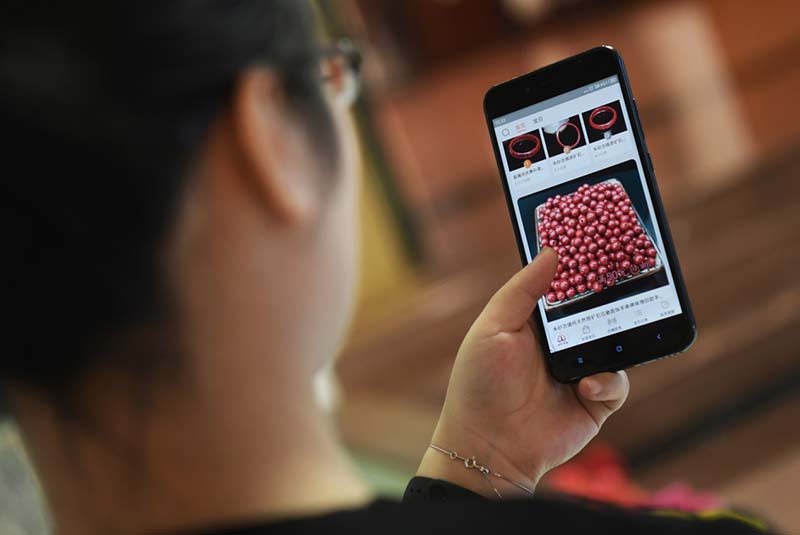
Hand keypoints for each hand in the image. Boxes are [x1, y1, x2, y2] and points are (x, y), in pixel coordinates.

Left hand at [417, 248, 628, 497]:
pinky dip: (609, 382)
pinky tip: (586, 386)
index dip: (581, 268)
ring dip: (615, 340)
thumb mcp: (493, 328)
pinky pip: (619, 384)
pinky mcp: (596, 402)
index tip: (600, 243)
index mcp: (536, 323)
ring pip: (615, 345)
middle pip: (597, 313)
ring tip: (610, 335)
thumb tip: (552, 251)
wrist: (488, 447)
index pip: (566, 288)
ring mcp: (581, 372)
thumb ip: (522, 290)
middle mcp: (561, 344)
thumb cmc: (480, 385)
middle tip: (630, 279)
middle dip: (612, 299)